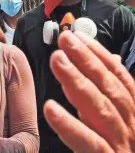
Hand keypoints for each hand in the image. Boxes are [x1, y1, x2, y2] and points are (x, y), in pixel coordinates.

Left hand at [44, 31, 134, 152]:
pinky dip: (71, 126)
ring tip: (57, 59)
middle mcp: (133, 126)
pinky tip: (51, 107)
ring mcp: (124, 145)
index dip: (99, 54)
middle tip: (64, 39)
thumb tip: (107, 59)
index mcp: (134, 112)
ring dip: (78, 81)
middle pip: (109, 87)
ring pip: (101, 109)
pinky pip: (90, 145)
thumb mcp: (115, 119)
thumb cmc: (119, 148)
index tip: (78, 36)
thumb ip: (107, 94)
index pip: (119, 77)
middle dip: (87, 60)